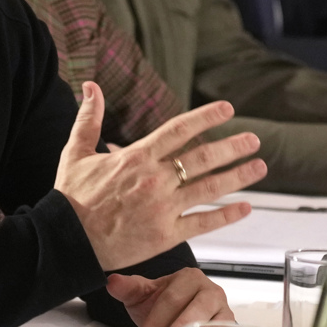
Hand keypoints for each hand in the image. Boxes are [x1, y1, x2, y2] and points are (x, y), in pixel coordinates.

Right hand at [54, 82, 266, 271]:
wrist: (68, 240)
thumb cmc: (72, 198)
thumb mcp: (75, 152)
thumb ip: (88, 118)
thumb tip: (90, 87)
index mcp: (136, 157)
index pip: (179, 130)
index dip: (206, 117)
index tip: (227, 109)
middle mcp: (155, 180)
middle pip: (203, 158)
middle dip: (232, 147)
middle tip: (253, 140)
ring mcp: (163, 208)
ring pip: (210, 189)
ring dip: (238, 176)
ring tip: (258, 167)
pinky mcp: (165, 235)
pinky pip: (203, 223)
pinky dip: (226, 216)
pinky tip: (244, 208)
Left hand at [106, 268, 233, 326]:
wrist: (182, 311)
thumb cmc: (164, 303)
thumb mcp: (143, 295)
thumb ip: (128, 288)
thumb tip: (112, 282)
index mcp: (189, 279)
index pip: (172, 298)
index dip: (156, 320)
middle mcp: (211, 292)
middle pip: (198, 309)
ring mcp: (223, 312)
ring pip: (219, 326)